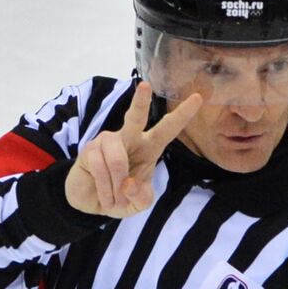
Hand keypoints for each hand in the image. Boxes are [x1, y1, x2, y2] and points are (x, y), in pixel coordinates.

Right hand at [64, 81, 200, 217]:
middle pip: (135, 118)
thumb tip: (128, 184)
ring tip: (114, 199)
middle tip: (145, 85)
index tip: (197, 97)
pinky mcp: (90, 150)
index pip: (168, 128)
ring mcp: (108, 141)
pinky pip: (100, 169)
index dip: (182, 114)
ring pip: (117, 160)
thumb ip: (141, 197)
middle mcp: (129, 138)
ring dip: (117, 188)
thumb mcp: (139, 203)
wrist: (92, 203)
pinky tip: (103, 195)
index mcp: (149, 147)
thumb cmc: (121, 196)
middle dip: (140, 102)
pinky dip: (105, 189)